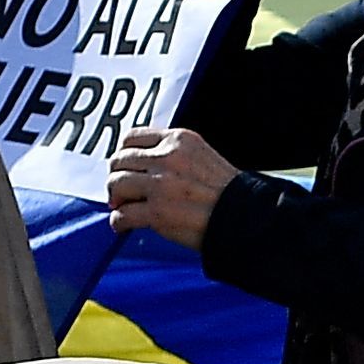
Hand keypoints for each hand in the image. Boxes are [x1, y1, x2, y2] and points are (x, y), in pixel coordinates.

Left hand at [104, 126, 237, 245]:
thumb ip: (174, 156)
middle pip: (119, 160)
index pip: (132, 137)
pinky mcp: (157, 212)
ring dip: (115, 198)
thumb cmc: (230, 194)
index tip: (124, 167)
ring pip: (116, 184)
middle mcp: (167, 158)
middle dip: (116, 177)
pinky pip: (122, 214)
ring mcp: (161, 185)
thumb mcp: (203, 158)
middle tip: (121, 192)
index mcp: (179, 140)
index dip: (123, 154)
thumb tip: (143, 167)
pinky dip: (118, 222)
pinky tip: (124, 226)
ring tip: (122, 208)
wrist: (247, 218)